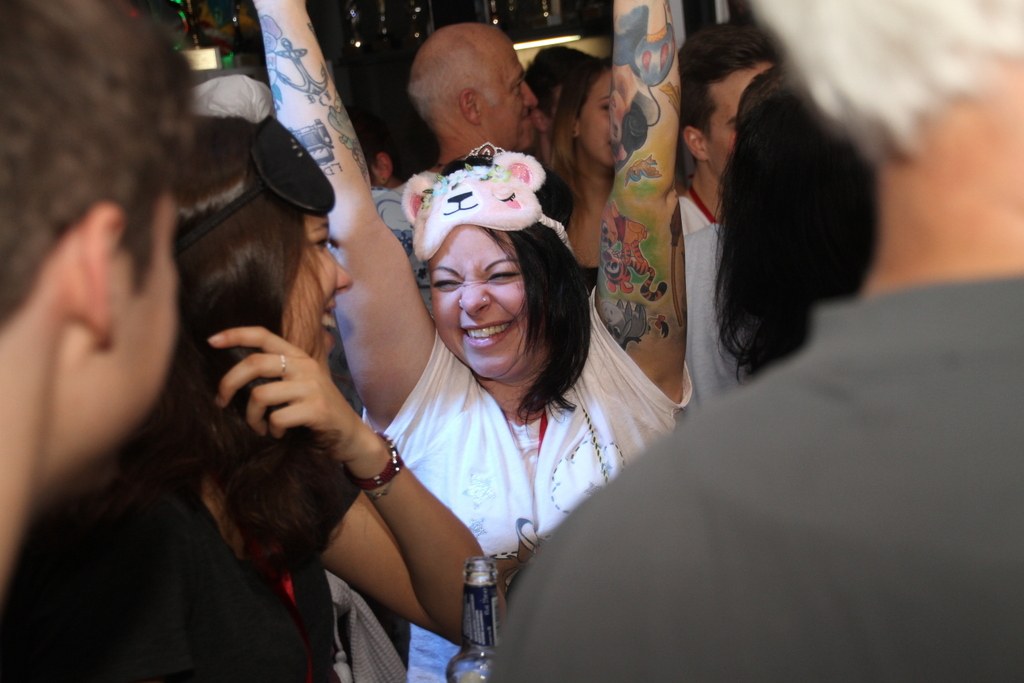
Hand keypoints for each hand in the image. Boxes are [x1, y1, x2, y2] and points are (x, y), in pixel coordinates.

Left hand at [208, 326, 361, 443]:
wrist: (350, 435)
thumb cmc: (317, 412)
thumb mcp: (300, 385)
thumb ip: (277, 374)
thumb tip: (234, 374)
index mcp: (299, 357)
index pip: (264, 335)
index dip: (236, 335)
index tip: (211, 341)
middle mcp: (305, 366)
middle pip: (254, 364)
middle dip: (229, 384)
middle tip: (221, 402)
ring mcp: (312, 387)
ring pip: (260, 395)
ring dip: (252, 417)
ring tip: (260, 426)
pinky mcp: (316, 409)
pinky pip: (276, 417)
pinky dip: (272, 430)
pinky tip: (280, 433)